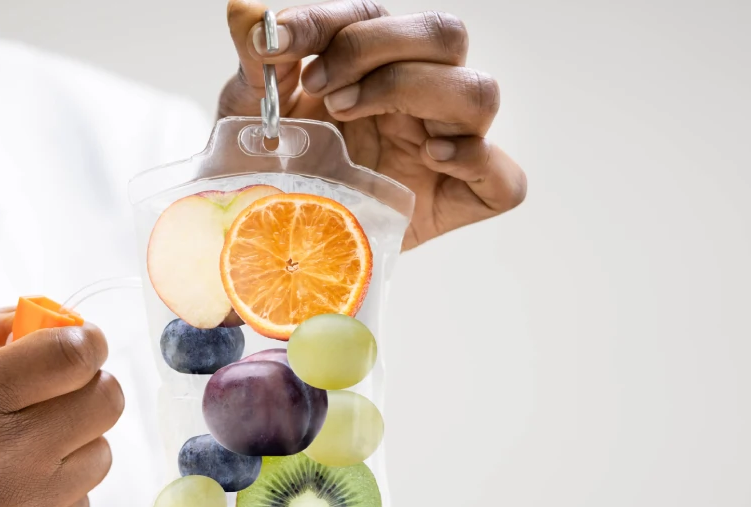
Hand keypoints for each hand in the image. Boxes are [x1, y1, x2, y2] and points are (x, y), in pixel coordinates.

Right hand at [0, 301, 121, 506]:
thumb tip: (17, 316)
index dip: (82, 338)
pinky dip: (57, 492)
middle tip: (49, 388)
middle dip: (86, 381)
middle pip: (107, 398)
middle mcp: (5, 462)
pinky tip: (6, 496)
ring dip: (73, 439)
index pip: (76, 353)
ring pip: (101, 452)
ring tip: (16, 448)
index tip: (66, 342)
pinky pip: (82, 505)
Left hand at [222, 0, 526, 249]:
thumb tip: (244, 10)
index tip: (278, 46)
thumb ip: (255, 58)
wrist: (267, 240)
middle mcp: (417, 97)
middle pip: (445, 34)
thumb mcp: (248, 111)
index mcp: (372, 65)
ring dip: (417, 93)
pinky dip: (476, 160)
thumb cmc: (269, 169)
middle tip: (324, 92)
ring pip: (479, 92)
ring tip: (353, 120)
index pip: (374, 16)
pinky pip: (505, 177)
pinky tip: (428, 160)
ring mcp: (444, 146)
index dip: (329, 23)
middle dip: (378, 50)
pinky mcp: (460, 200)